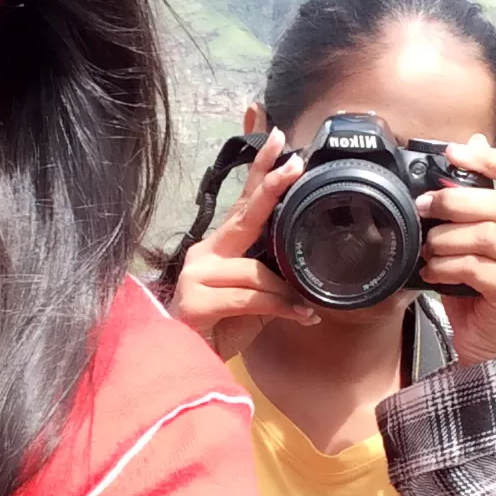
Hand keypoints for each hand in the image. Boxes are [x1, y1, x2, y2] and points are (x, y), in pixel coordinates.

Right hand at [169, 128, 319, 360]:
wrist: (187, 366)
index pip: (243, 200)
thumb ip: (274, 273)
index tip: (270, 129)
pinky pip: (250, 296)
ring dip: (286, 291)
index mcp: (221, 247)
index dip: (258, 166)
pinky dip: (279, 307)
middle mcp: (205, 253)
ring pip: (256, 269)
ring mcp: (197, 275)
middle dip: (270, 185)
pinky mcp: (196, 302)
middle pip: (243, 214)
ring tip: (304, 307)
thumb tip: (307, 258)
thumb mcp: (256, 297)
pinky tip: (300, 316)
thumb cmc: (222, 329)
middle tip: (294, 162)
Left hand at [417, 134, 495, 365]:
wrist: (489, 339)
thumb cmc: (480, 284)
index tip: (453, 152)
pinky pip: (475, 268)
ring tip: (426, 249)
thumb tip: (471, 143)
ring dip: (446, 239)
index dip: (488, 159)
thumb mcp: (475, 236)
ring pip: (485, 236)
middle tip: (423, 206)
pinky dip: (445, 267)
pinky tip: (431, 271)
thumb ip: (476, 196)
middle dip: (453, 202)